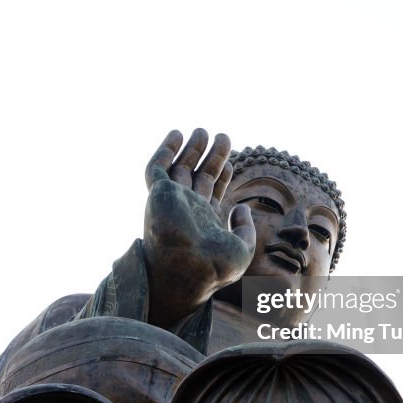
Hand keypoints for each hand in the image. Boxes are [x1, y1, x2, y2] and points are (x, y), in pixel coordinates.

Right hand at [142, 129, 255, 328]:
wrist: (188, 272)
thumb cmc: (214, 267)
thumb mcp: (242, 248)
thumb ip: (245, 227)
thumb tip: (241, 207)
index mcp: (204, 220)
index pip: (211, 191)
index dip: (221, 174)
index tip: (230, 162)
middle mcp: (186, 209)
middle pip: (198, 175)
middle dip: (210, 156)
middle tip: (223, 136)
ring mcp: (171, 201)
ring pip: (179, 168)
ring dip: (191, 149)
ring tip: (203, 130)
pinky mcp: (158, 194)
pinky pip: (156, 168)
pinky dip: (165, 150)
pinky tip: (177, 134)